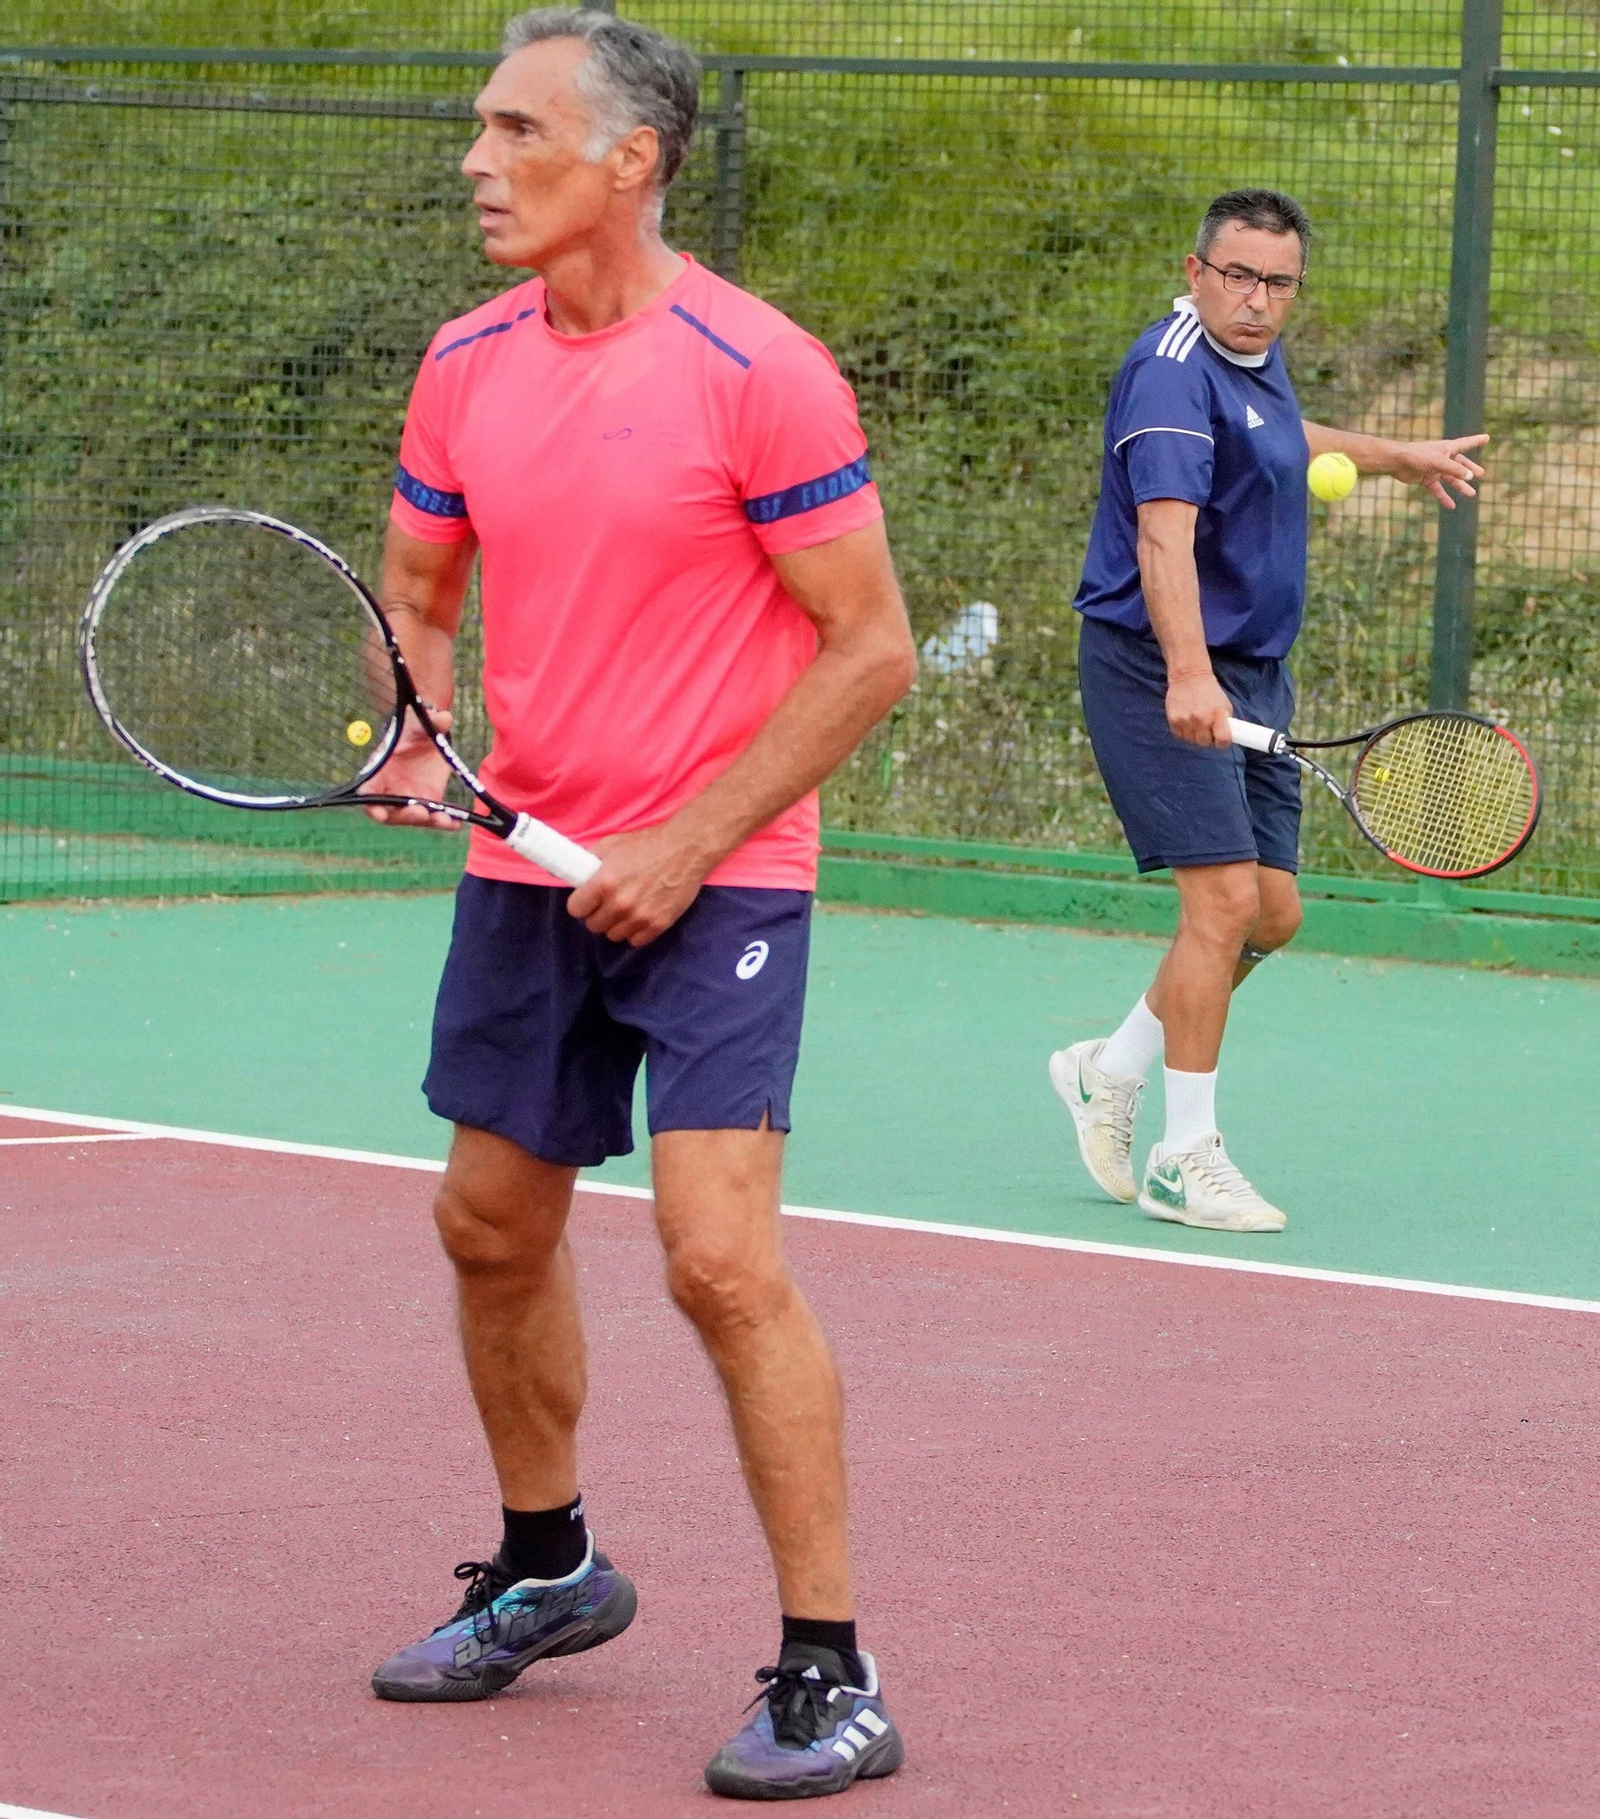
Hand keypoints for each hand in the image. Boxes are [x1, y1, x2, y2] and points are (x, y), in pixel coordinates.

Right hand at [359, 708, 458, 829]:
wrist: (426, 734)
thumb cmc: (413, 728)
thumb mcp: (420, 723)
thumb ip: (430, 721)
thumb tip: (444, 718)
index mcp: (380, 770)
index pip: (368, 792)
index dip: (370, 805)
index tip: (379, 813)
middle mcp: (391, 789)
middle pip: (392, 812)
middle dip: (405, 816)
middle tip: (422, 812)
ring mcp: (409, 797)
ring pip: (414, 817)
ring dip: (427, 821)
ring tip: (444, 820)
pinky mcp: (427, 800)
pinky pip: (433, 816)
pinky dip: (443, 822)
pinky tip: (456, 823)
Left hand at [566, 821, 713, 945]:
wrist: (686, 849)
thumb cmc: (648, 843)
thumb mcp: (612, 844)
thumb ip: (591, 861)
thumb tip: (577, 874)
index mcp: (604, 883)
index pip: (575, 909)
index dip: (580, 903)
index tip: (587, 899)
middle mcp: (620, 904)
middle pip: (593, 925)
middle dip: (597, 914)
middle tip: (607, 903)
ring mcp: (640, 917)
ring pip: (613, 935)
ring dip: (616, 924)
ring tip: (625, 910)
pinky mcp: (659, 924)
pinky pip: (636, 940)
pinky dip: (635, 931)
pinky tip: (639, 916)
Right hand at [1166, 671, 1234, 746]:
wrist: (1188, 676)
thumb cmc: (1209, 690)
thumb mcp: (1224, 703)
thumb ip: (1225, 721)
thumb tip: (1225, 737)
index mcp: (1217, 714)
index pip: (1223, 740)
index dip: (1223, 742)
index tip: (1221, 739)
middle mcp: (1201, 719)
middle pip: (1204, 743)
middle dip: (1207, 738)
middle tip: (1206, 730)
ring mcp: (1186, 721)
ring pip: (1191, 741)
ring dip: (1194, 736)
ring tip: (1195, 725)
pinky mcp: (1173, 720)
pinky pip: (1179, 735)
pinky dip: (1184, 732)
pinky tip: (1186, 722)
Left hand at [1387, 433, 1487, 508]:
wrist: (1396, 462)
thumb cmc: (1418, 456)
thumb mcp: (1439, 462)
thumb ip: (1455, 469)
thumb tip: (1470, 477)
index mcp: (1447, 448)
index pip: (1466, 444)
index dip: (1476, 441)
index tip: (1486, 438)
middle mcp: (1442, 458)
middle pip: (1459, 464)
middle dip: (1469, 469)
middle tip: (1480, 474)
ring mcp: (1434, 469)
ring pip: (1450, 479)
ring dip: (1460, 486)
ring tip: (1471, 494)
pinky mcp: (1426, 479)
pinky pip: (1438, 489)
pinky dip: (1444, 497)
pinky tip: (1451, 506)